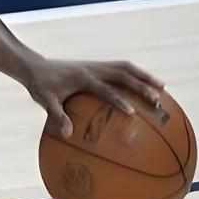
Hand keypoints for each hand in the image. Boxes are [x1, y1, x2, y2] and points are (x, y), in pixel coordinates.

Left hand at [22, 58, 164, 136]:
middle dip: (141, 86)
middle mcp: (92, 68)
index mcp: (81, 77)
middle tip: (158, 100)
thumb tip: (67, 133)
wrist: (35, 66)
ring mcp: (96, 65)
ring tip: (162, 88)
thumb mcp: (45, 101)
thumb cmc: (41, 85)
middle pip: (122, 74)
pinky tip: (146, 84)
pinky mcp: (97, 65)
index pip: (104, 89)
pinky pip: (121, 68)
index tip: (132, 112)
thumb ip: (56, 115)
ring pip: (126, 67)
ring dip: (144, 76)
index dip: (117, 100)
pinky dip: (136, 74)